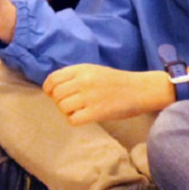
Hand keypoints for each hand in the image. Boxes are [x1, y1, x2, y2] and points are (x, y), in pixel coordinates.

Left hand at [43, 64, 166, 124]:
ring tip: (78, 110)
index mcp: (80, 69)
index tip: (51, 94)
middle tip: (70, 103)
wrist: (139, 89)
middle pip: (56, 95)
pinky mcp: (96, 112)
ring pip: (62, 107)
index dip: (48, 89)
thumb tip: (54, 87)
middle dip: (59, 101)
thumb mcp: (93, 70)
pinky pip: (73, 119)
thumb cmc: (116, 81)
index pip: (52, 79)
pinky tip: (83, 117)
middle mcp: (82, 81)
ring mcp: (89, 97)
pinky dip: (74, 120)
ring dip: (67, 111)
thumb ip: (74, 76)